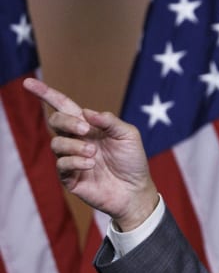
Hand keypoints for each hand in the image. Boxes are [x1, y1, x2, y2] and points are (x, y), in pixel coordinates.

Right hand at [23, 78, 158, 230]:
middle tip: (85, 130)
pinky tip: (91, 165)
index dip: (46, 94)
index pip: (63, 106)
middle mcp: (76, 140)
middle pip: (56, 121)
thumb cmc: (133, 161)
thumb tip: (86, 112)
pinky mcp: (69, 177)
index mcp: (88, 126)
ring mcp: (71, 158)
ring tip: (93, 153)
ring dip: (75, 146)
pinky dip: (76, 162)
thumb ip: (110, 121)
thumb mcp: (128, 135)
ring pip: (57, 144)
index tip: (29, 82)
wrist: (135, 190)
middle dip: (66, 122)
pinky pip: (62, 164)